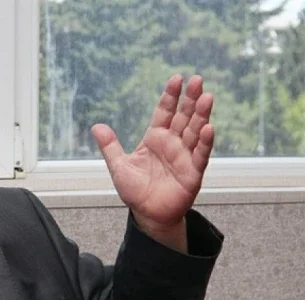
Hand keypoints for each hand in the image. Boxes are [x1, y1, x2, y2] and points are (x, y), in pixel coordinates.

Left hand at [92, 74, 214, 233]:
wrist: (148, 214)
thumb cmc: (135, 191)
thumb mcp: (118, 166)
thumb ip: (110, 146)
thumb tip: (96, 126)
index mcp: (155, 138)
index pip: (164, 112)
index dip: (170, 96)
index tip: (176, 79)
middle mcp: (172, 143)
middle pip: (183, 116)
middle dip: (191, 99)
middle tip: (198, 80)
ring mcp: (184, 156)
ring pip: (195, 131)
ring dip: (201, 115)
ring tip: (207, 97)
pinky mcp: (193, 172)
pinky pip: (200, 155)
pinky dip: (205, 142)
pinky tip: (208, 128)